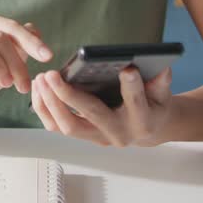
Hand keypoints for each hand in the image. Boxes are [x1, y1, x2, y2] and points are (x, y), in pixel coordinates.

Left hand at [31, 66, 173, 146]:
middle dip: (69, 95)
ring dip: (51, 103)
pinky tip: (40, 89)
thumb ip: (161, 81)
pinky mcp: (83, 136)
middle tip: (52, 75)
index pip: (136, 103)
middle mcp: (118, 133)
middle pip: (91, 116)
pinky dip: (45, 109)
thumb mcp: (163, 93)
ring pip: (68, 126)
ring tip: (42, 79)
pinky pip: (57, 127)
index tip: (127, 69)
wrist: (148, 129)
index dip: (132, 88)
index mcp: (142, 121)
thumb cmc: (154, 106)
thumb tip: (161, 66)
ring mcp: (98, 137)